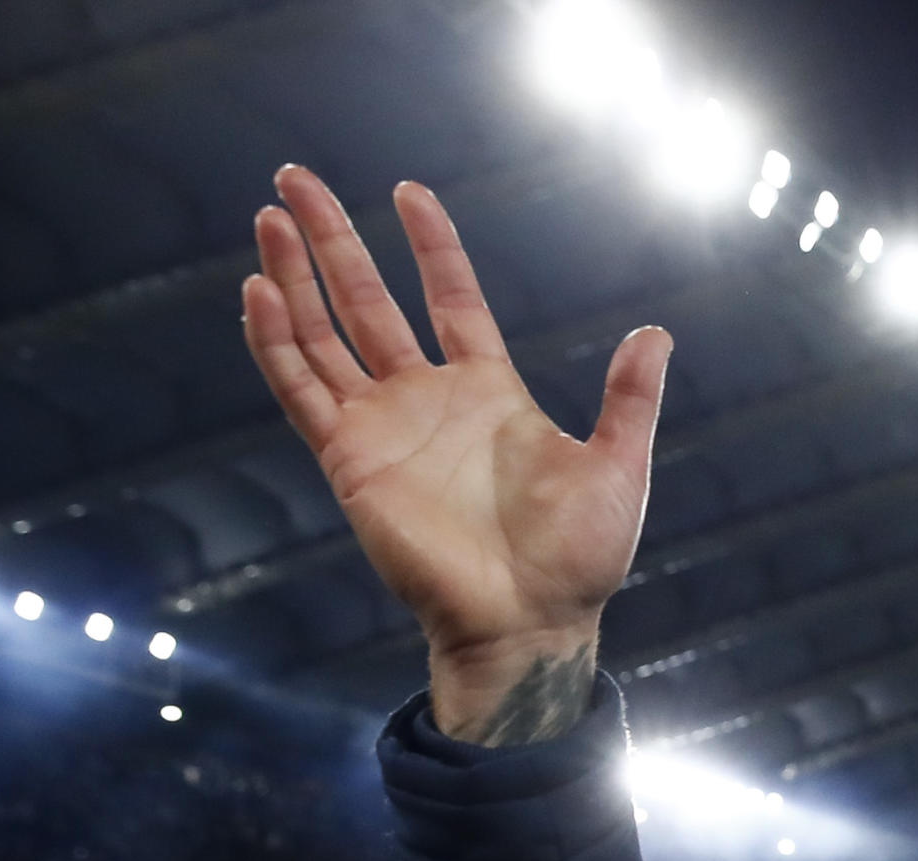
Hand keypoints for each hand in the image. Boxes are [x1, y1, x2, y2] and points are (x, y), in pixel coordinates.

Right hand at [241, 166, 670, 742]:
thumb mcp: (617, 467)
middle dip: (332, 240)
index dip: (431, 246)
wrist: (531, 623)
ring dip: (294, 276)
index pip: (450, 298)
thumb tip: (656, 333)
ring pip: (323, 334)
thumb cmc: (578, 560)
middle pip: (367, 300)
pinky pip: (302, 390)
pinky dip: (278, 342)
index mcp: (489, 392)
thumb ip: (630, 399)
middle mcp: (427, 400)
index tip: (409, 192)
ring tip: (269, 217)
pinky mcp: (350, 460)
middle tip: (295, 179)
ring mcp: (383, 428)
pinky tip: (260, 291)